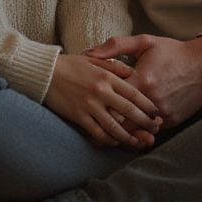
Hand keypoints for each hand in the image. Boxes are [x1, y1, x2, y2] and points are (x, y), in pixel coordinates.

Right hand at [44, 53, 161, 148]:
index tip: (156, 112)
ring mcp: (90, 105)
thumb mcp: (94, 59)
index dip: (147, 105)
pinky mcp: (78, 116)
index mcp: (107, 76)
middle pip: (129, 111)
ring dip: (129, 136)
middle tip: (154, 130)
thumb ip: (114, 65)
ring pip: (115, 126)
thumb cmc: (69, 64)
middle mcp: (101, 91)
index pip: (133, 93)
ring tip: (138, 141)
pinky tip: (115, 142)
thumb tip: (132, 72)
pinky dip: (108, 139)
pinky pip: (97, 132)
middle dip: (144, 122)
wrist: (44, 72)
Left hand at [84, 34, 201, 128]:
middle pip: (123, 122)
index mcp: (142, 80)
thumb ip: (115, 46)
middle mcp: (152, 100)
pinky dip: (141, 131)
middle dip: (108, 126)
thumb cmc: (172, 52)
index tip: (89, 108)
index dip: (99, 107)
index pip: (113, 102)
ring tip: (110, 134)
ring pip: (137, 131)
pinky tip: (132, 130)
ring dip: (124, 133)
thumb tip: (88, 52)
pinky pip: (152, 131)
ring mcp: (164, 113)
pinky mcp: (173, 120)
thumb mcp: (144, 42)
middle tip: (94, 127)